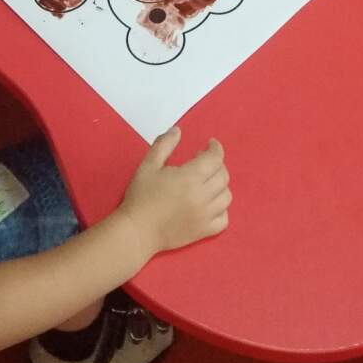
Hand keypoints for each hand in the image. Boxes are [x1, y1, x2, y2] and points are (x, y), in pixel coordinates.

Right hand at [120, 127, 230, 253]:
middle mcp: (202, 197)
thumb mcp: (148, 165)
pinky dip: (222, 209)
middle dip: (217, 164)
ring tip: (207, 182)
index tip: (209, 144)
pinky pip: (224, 220)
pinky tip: (211, 204)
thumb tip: (178, 131)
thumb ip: (164, 145)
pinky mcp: (203, 232)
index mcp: (190, 178)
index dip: (215, 148)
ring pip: (226, 196)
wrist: (136, 231)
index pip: (215, 158)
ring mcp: (205, 216)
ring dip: (220, 185)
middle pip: (223, 176)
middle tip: (203, 161)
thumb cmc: (141, 196)